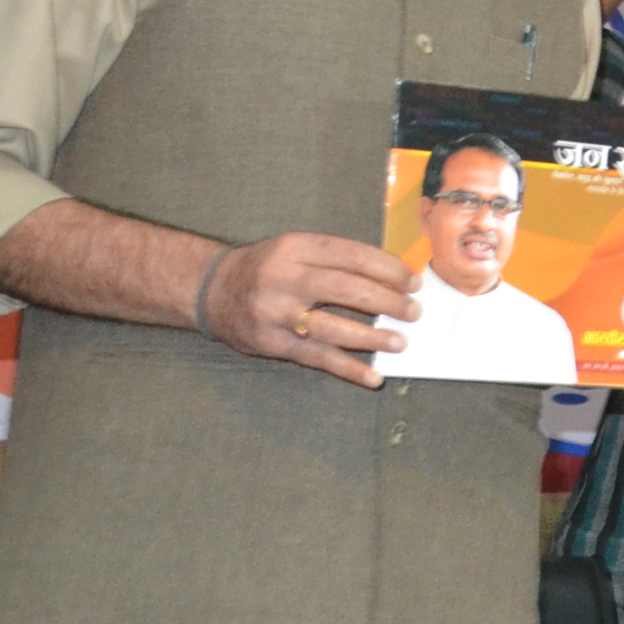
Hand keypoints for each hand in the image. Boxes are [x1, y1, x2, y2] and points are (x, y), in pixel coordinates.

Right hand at [202, 232, 424, 389]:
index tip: (413, 282)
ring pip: (333, 327)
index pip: (353, 255)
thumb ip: (336, 259)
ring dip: (372, 338)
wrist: (210, 289)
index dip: (388, 269)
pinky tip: (373, 376)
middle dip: (387, 302)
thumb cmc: (267, 267)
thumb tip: (392, 279)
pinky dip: (349, 369)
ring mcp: (275, 312)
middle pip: (346, 289)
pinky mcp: (271, 343)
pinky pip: (316, 358)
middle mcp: (284, 278)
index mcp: (296, 247)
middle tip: (413, 312)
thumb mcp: (296, 248)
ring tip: (400, 342)